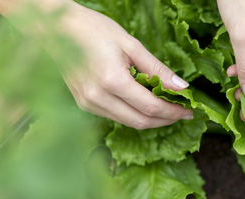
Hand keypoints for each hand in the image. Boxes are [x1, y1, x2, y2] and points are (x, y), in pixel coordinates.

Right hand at [56, 2, 192, 129]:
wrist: (56, 29)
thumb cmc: (93, 30)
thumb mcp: (131, 45)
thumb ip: (157, 69)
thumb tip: (182, 88)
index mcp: (111, 81)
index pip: (150, 107)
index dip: (172, 112)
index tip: (188, 111)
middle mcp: (98, 98)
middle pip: (140, 121)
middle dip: (165, 120)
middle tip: (181, 113)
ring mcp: (88, 104)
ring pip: (129, 123)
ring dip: (151, 120)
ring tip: (167, 110)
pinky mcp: (84, 104)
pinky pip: (117, 117)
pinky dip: (134, 114)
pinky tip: (145, 105)